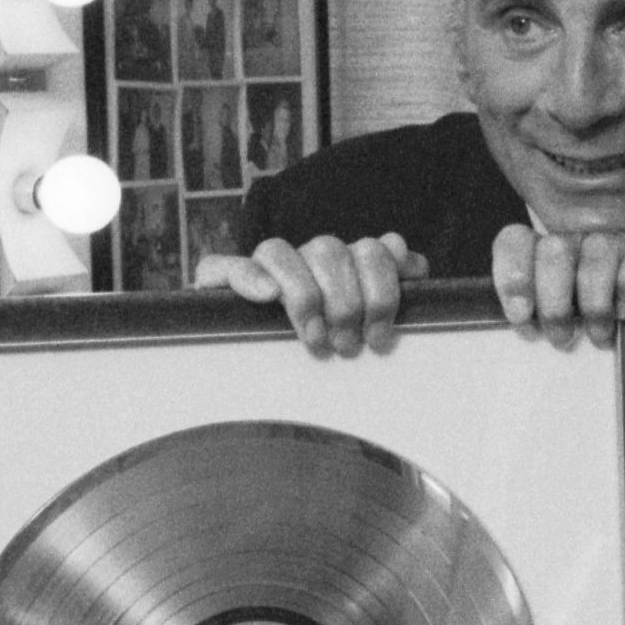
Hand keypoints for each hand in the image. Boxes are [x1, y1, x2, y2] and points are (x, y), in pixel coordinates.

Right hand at [200, 233, 426, 355]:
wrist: (268, 375)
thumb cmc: (336, 348)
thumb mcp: (370, 321)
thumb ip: (394, 284)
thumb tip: (404, 255)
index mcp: (347, 262)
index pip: (372, 249)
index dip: (383, 288)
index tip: (380, 333)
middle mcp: (306, 257)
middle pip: (329, 250)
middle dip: (345, 303)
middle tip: (348, 346)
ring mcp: (264, 267)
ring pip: (278, 251)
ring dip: (302, 296)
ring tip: (316, 339)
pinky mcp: (220, 283)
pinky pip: (222, 265)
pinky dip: (247, 276)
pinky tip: (267, 296)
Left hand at [488, 227, 624, 459]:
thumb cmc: (598, 367)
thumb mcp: (550, 342)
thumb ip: (525, 319)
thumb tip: (496, 316)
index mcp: (549, 261)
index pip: (515, 240)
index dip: (512, 274)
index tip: (519, 317)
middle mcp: (583, 246)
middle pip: (554, 246)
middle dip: (553, 299)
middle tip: (561, 338)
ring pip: (598, 248)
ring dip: (593, 300)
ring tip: (598, 336)